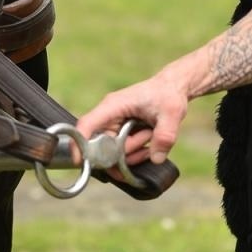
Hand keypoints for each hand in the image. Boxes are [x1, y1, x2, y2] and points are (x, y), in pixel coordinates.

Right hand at [75, 71, 189, 165]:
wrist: (172, 89)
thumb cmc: (168, 94)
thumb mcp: (171, 113)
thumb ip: (164, 136)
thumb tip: (156, 159)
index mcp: (112, 106)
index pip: (87, 125)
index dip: (79, 143)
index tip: (80, 162)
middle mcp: (108, 117)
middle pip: (102, 147)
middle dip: (124, 153)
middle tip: (147, 137)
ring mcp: (113, 126)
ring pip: (113, 154)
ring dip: (134, 152)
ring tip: (150, 134)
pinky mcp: (120, 134)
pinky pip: (122, 154)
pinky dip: (136, 154)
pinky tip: (149, 143)